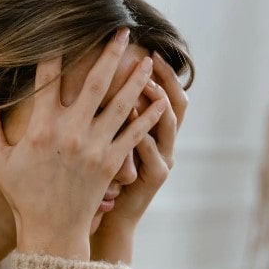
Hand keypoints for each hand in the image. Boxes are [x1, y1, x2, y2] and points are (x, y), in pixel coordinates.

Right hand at [0, 29, 167, 260]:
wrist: (51, 231)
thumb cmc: (22, 194)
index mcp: (41, 127)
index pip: (48, 77)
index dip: (56, 51)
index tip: (64, 31)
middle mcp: (70, 132)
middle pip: (95, 82)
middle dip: (110, 53)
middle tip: (122, 30)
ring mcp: (94, 147)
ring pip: (121, 103)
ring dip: (136, 78)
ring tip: (148, 59)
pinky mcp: (111, 163)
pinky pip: (134, 134)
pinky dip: (149, 116)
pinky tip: (160, 99)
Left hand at [91, 51, 188, 263]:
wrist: (106, 219)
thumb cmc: (100, 181)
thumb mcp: (107, 145)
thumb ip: (107, 116)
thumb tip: (92, 78)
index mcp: (153, 131)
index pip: (164, 93)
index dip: (162, 72)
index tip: (147, 49)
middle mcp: (164, 143)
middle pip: (176, 102)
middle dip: (165, 78)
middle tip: (150, 56)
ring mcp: (162, 159)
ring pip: (168, 124)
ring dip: (157, 102)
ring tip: (144, 83)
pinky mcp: (155, 177)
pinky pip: (152, 152)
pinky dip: (144, 134)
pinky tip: (133, 118)